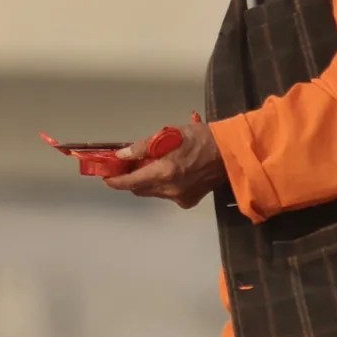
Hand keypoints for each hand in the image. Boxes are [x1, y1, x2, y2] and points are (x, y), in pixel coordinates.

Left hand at [103, 114, 224, 206]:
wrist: (229, 152)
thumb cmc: (200, 138)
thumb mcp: (169, 135)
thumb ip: (143, 147)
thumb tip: (122, 155)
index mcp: (164, 172)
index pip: (130, 182)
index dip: (115, 181)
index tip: (106, 177)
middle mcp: (170, 189)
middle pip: (139, 189)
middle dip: (131, 179)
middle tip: (128, 165)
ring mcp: (179, 197)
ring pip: (152, 192)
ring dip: (147, 181)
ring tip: (151, 165)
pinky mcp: (187, 201)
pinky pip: (166, 194)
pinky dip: (162, 185)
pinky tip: (170, 172)